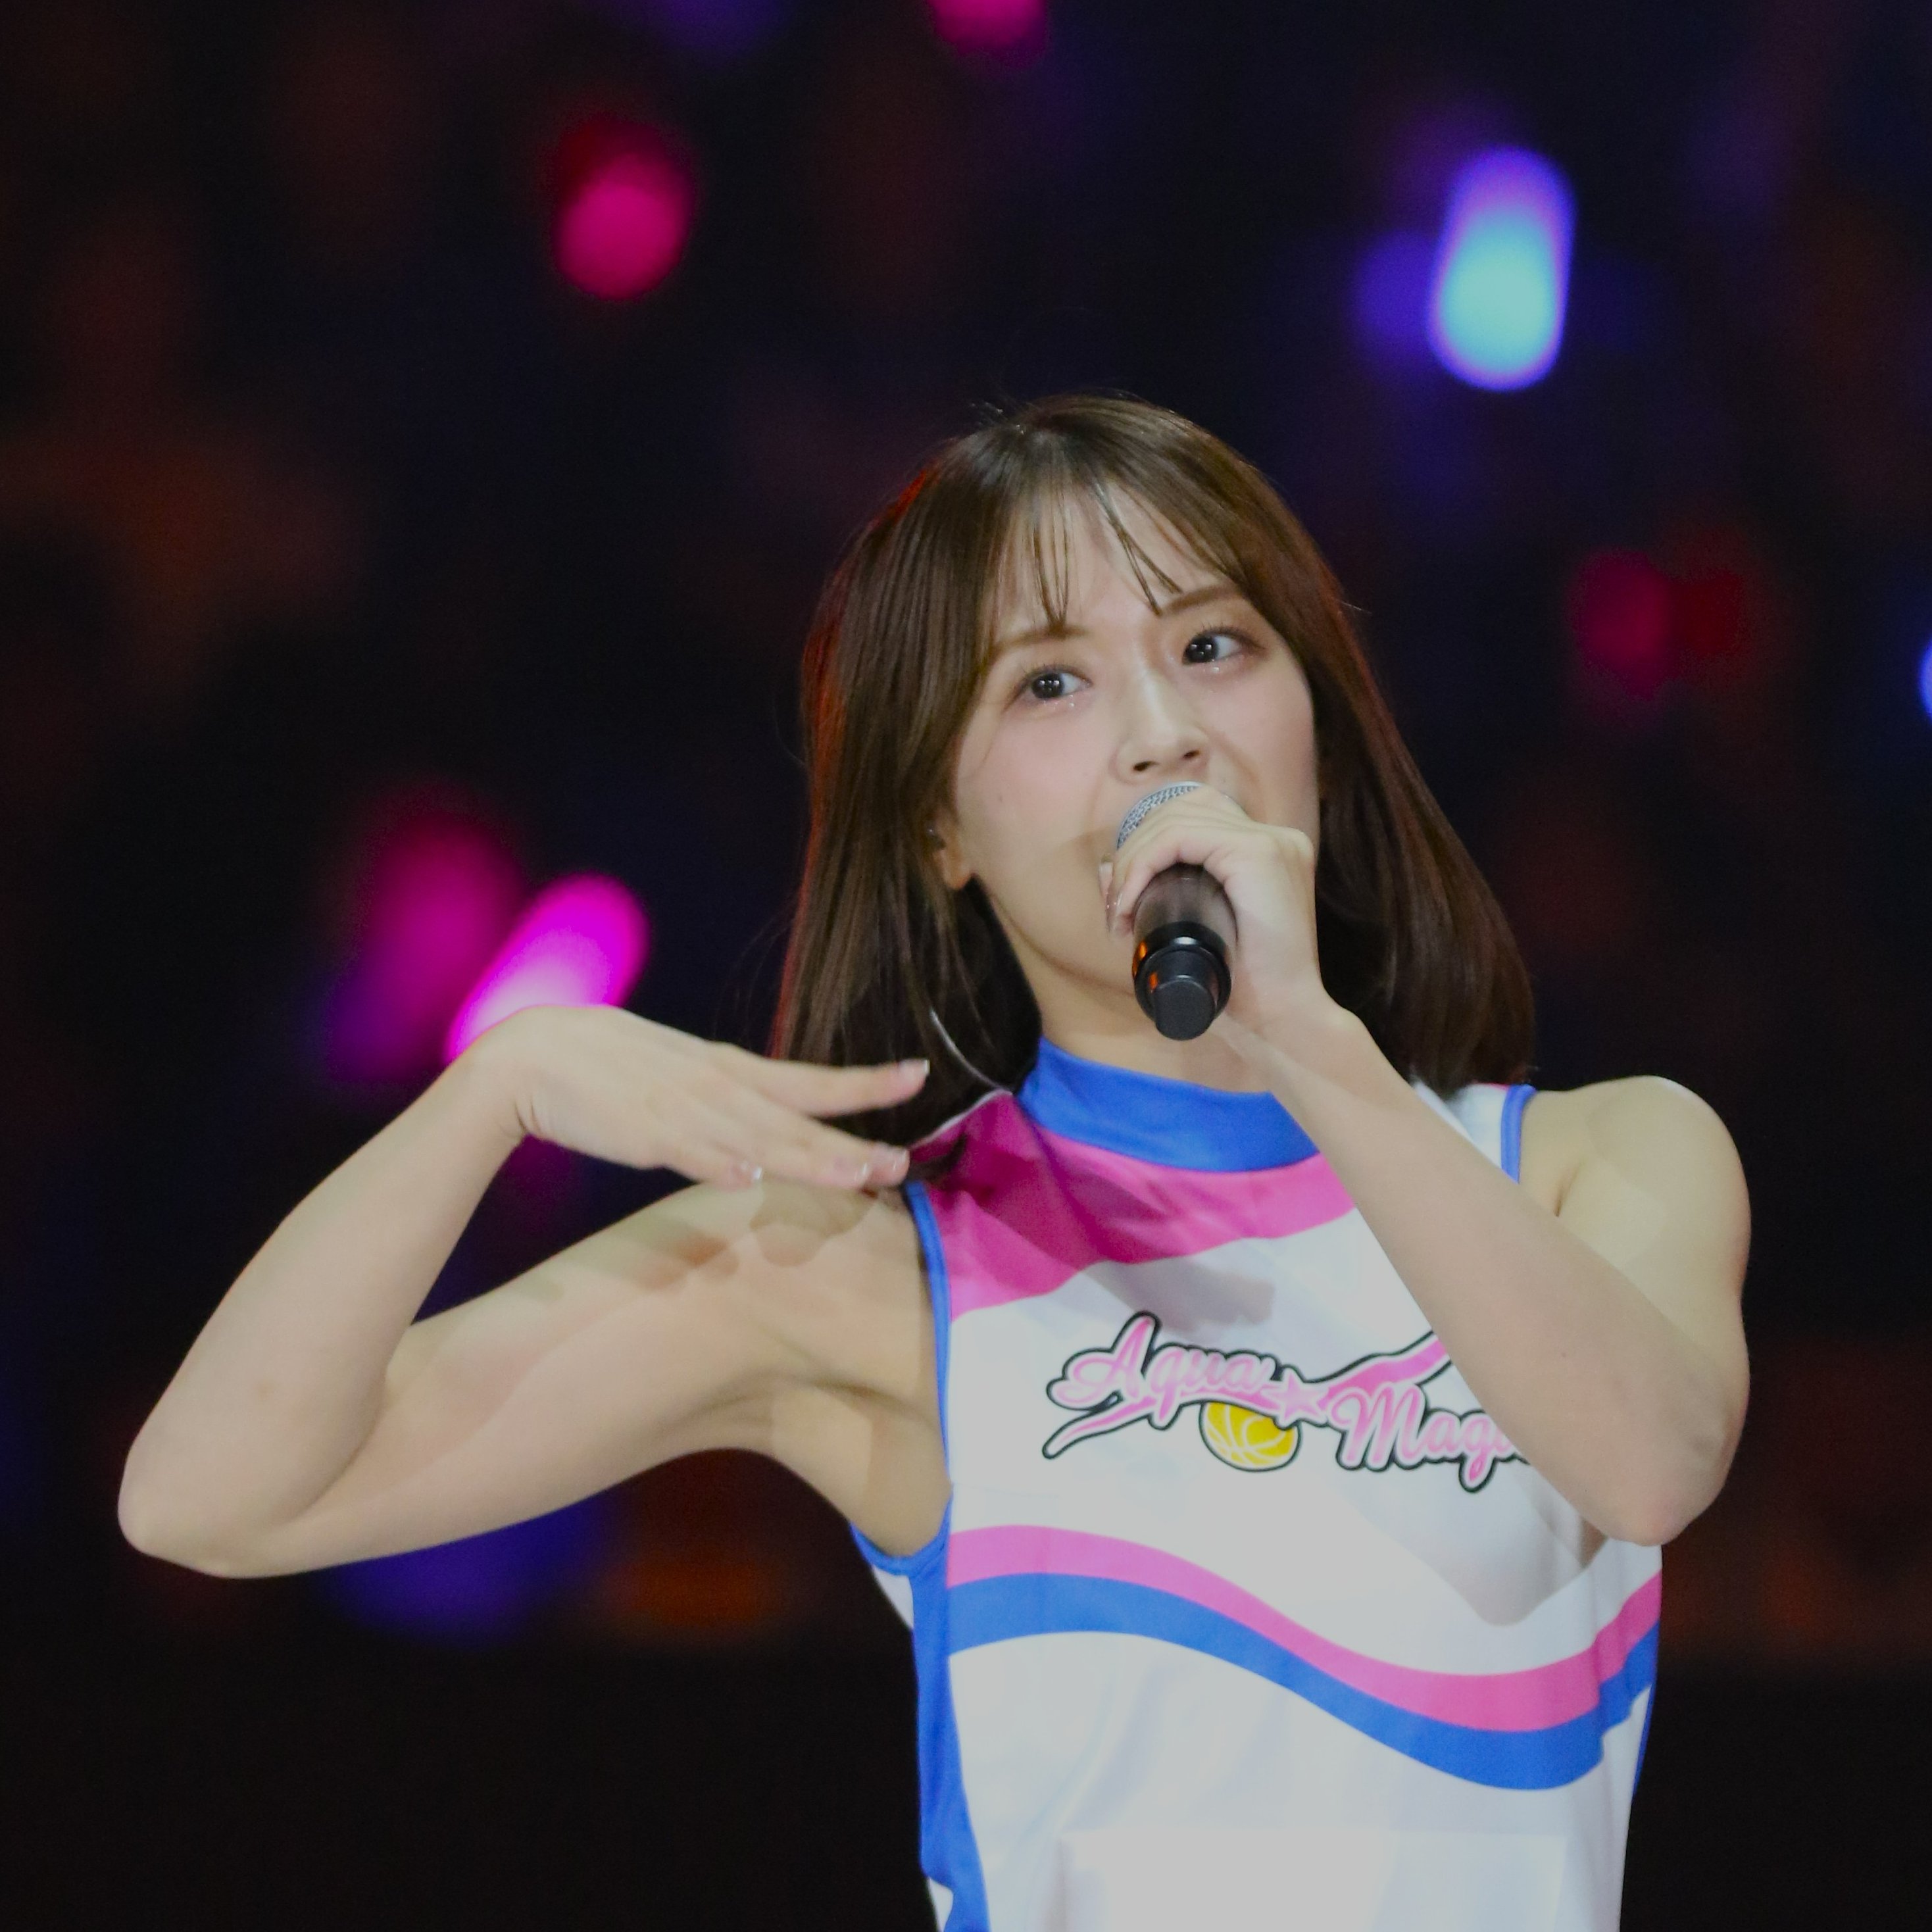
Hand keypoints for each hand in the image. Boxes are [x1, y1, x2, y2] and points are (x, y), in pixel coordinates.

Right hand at [470, 1006, 926, 1190]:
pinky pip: (684, 1148)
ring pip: (755, 1137)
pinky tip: (746, 1177)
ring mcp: (679, 1107)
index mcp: (724, 1069)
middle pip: (795, 1116)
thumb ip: (725, 1099)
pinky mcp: (639, 1131)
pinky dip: (715, 1161)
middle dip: (851, 1138)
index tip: (918, 1074)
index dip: (863, 1081)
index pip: (807, 1077)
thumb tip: (765, 1127)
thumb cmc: (605, 1066)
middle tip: (905, 1157)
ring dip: (805, 1156)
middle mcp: (714, 1084)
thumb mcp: (680, 1072)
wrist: (529, 1056)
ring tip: (855, 1175)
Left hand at [1100, 787, 1340, 1050]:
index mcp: (1269, 851)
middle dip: (1134, 851)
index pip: (1194, 816)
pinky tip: (1130, 898)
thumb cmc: (1244, 990)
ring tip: (1122, 910)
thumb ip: (1161, 899)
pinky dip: (1143, 863)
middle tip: (1118, 909)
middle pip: (1181, 809)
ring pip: (1174, 820)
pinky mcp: (1258, 855)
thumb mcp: (1196, 935)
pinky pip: (1180, 837)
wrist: (1285, 1020)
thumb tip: (1106, 868)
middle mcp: (1275, 837)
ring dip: (1133, 860)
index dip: (1147, 845)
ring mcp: (1270, 842)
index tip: (1124, 901)